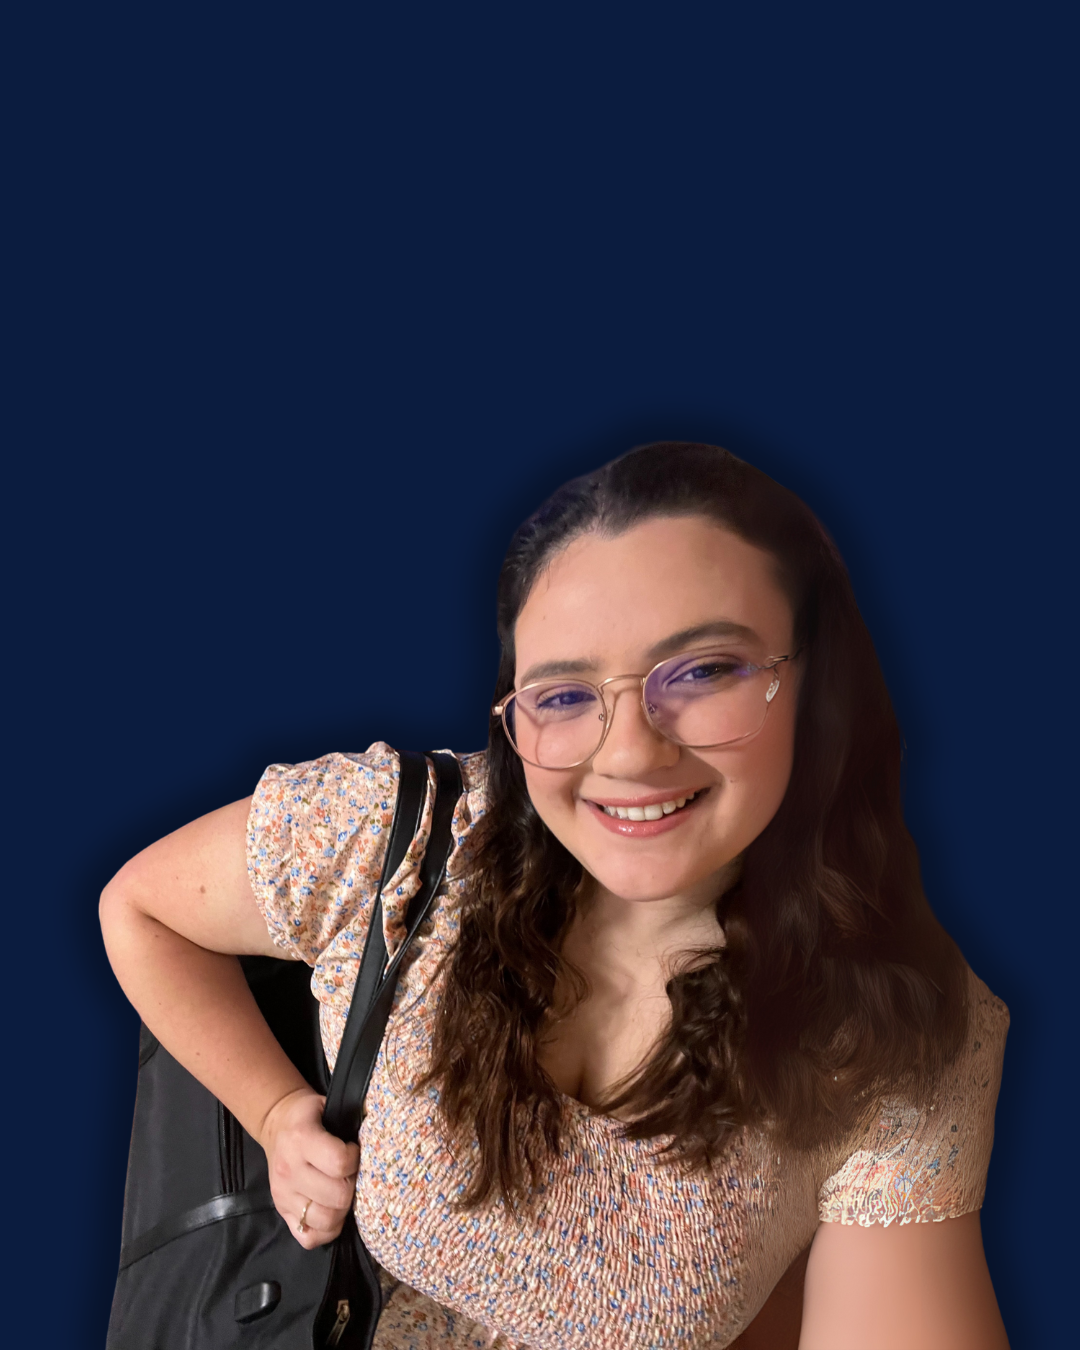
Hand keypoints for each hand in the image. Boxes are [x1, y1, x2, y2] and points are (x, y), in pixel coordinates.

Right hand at [259, 1087, 360, 1249]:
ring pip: (326, 1221)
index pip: (339, 1163)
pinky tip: (332, 1211)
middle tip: (352, 1174)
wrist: (276, 1124)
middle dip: (353, 1186)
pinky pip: (309, 1238)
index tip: (355, 1152)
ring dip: (342, 1210)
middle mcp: (289, 1171)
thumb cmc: (309, 1114)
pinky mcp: (281, 1213)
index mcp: (300, 1139)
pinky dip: (326, 1230)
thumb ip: (351, 1119)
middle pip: (337, 1196)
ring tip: (344, 1192)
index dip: (355, 1159)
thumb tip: (382, 1131)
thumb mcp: (327, 1104)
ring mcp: (283, 1196)